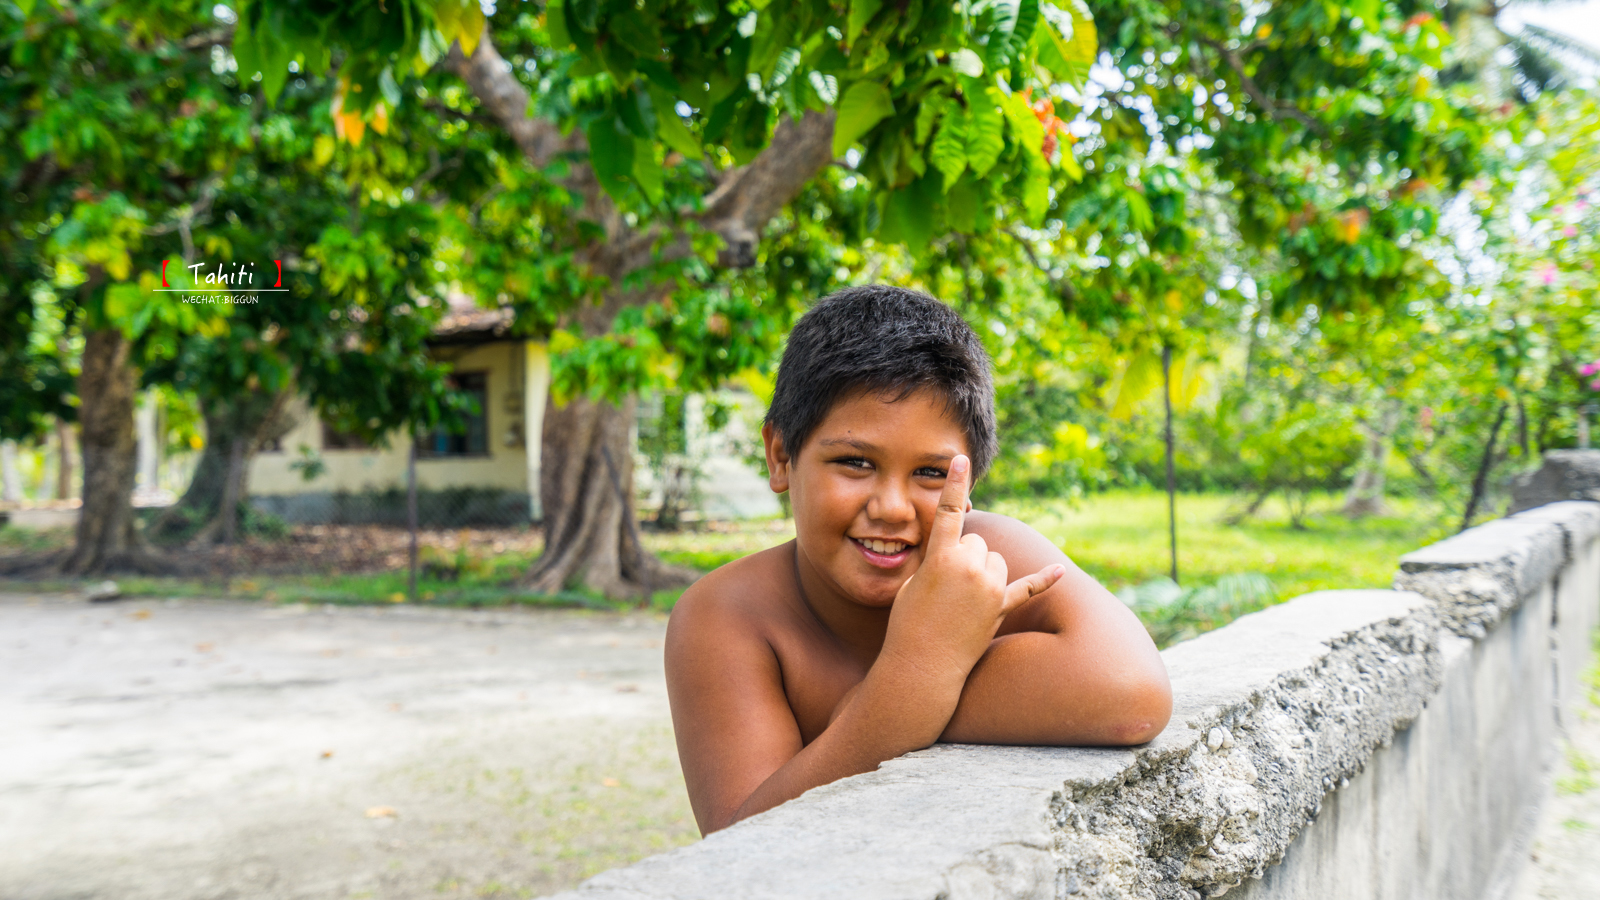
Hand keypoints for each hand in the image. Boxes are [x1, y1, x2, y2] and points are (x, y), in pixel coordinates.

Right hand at [881, 454, 1065, 681]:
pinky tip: (1059, 571)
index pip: (949, 512)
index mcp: (941, 558)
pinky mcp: (1001, 608)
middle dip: (964, 554)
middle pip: (977, 541)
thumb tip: (957, 548)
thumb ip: (936, 559)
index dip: (954, 483)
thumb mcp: (913, 582)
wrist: (921, 666)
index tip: (961, 459)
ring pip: (995, 560)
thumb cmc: (908, 623)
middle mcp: (969, 568)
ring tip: (962, 598)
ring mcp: (989, 588)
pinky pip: (1027, 588)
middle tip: (946, 583)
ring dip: (984, 571)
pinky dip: (1044, 580)